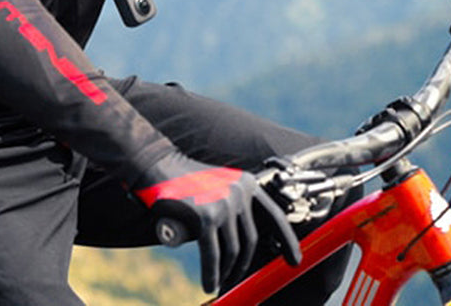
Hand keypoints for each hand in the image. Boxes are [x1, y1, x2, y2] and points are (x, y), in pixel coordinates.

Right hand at [134, 150, 301, 293]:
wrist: (155, 167)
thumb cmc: (185, 184)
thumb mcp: (218, 189)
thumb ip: (235, 211)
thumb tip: (248, 251)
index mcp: (246, 184)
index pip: (275, 215)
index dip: (287, 240)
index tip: (294, 261)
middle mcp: (239, 191)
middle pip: (251, 240)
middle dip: (243, 265)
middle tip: (234, 279)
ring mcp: (223, 203)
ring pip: (233, 251)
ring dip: (226, 273)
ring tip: (219, 282)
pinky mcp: (205, 216)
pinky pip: (213, 255)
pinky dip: (211, 274)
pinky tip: (208, 284)